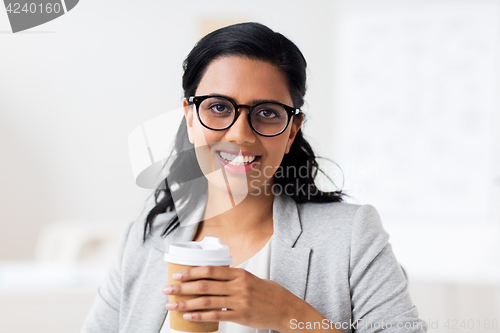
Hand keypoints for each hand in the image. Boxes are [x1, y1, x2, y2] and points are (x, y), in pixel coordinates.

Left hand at [161, 266, 299, 330]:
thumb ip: (233, 277)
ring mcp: (239, 301)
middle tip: (168, 289)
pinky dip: (199, 315)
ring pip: (207, 301)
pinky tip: (188, 316)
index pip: (210, 270)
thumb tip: (213, 276)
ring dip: (186, 303)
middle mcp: (238, 286)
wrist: (286, 309)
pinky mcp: (240, 316)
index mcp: (240, 273)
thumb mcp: (252, 279)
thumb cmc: (269, 293)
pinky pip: (216, 316)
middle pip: (204, 285)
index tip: (177, 274)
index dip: (191, 271)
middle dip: (182, 287)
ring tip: (172, 305)